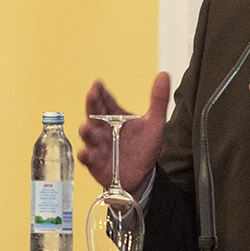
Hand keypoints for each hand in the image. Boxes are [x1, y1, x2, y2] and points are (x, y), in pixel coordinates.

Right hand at [77, 73, 169, 193]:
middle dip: (92, 103)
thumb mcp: (154, 123)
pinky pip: (88, 158)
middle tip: (92, 94)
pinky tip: (85, 152)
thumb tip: (164, 75)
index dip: (100, 91)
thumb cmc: (144, 148)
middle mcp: (103, 129)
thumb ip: (158, 99)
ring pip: (89, 135)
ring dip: (86, 131)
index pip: (106, 100)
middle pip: (94, 113)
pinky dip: (85, 155)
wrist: (142, 175)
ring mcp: (98, 145)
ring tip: (85, 127)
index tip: (98, 83)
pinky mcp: (95, 162)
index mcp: (115, 116)